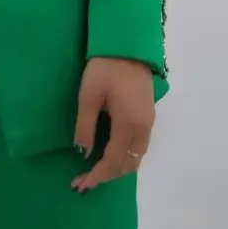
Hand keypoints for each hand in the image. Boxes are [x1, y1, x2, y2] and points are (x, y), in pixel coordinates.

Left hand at [71, 57, 154, 192]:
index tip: (78, 184)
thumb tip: (83, 154)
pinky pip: (139, 147)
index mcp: (128, 125)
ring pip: (136, 158)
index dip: (96, 176)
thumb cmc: (105, 67)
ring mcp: (149, 122)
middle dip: (106, 176)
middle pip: (128, 165)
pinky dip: (125, 157)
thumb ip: (85, 127)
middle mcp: (143, 129)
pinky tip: (111, 154)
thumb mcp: (88, 95)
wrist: (128, 44)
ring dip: (117, 169)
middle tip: (84, 181)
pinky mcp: (148, 115)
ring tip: (95, 171)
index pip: (113, 161)